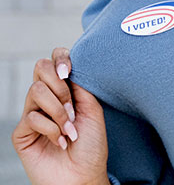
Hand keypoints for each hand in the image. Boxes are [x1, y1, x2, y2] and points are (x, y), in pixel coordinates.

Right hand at [11, 48, 108, 184]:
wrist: (84, 175)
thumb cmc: (92, 144)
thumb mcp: (93, 109)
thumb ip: (80, 86)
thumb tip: (67, 67)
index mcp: (65, 89)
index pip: (54, 60)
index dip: (60, 58)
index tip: (69, 71)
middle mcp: (47, 98)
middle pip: (40, 68)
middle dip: (60, 86)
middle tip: (72, 108)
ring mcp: (33, 114)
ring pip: (36, 91)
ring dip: (58, 110)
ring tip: (69, 129)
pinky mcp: (22, 133)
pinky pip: (31, 117)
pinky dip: (51, 129)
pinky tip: (61, 142)